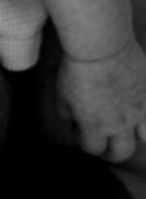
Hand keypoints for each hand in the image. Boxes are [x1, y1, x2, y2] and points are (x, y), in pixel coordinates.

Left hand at [55, 37, 145, 161]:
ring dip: (133, 138)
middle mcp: (119, 125)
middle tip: (104, 143)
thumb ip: (67, 115)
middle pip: (119, 153)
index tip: (80, 131)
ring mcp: (139, 111)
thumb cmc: (78, 67)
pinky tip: (139, 115)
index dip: (83, 141)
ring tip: (125, 131)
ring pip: (143, 140)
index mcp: (94, 126)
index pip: (92, 149)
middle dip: (109, 152)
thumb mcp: (61, 95)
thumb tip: (73, 124)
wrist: (102, 45)